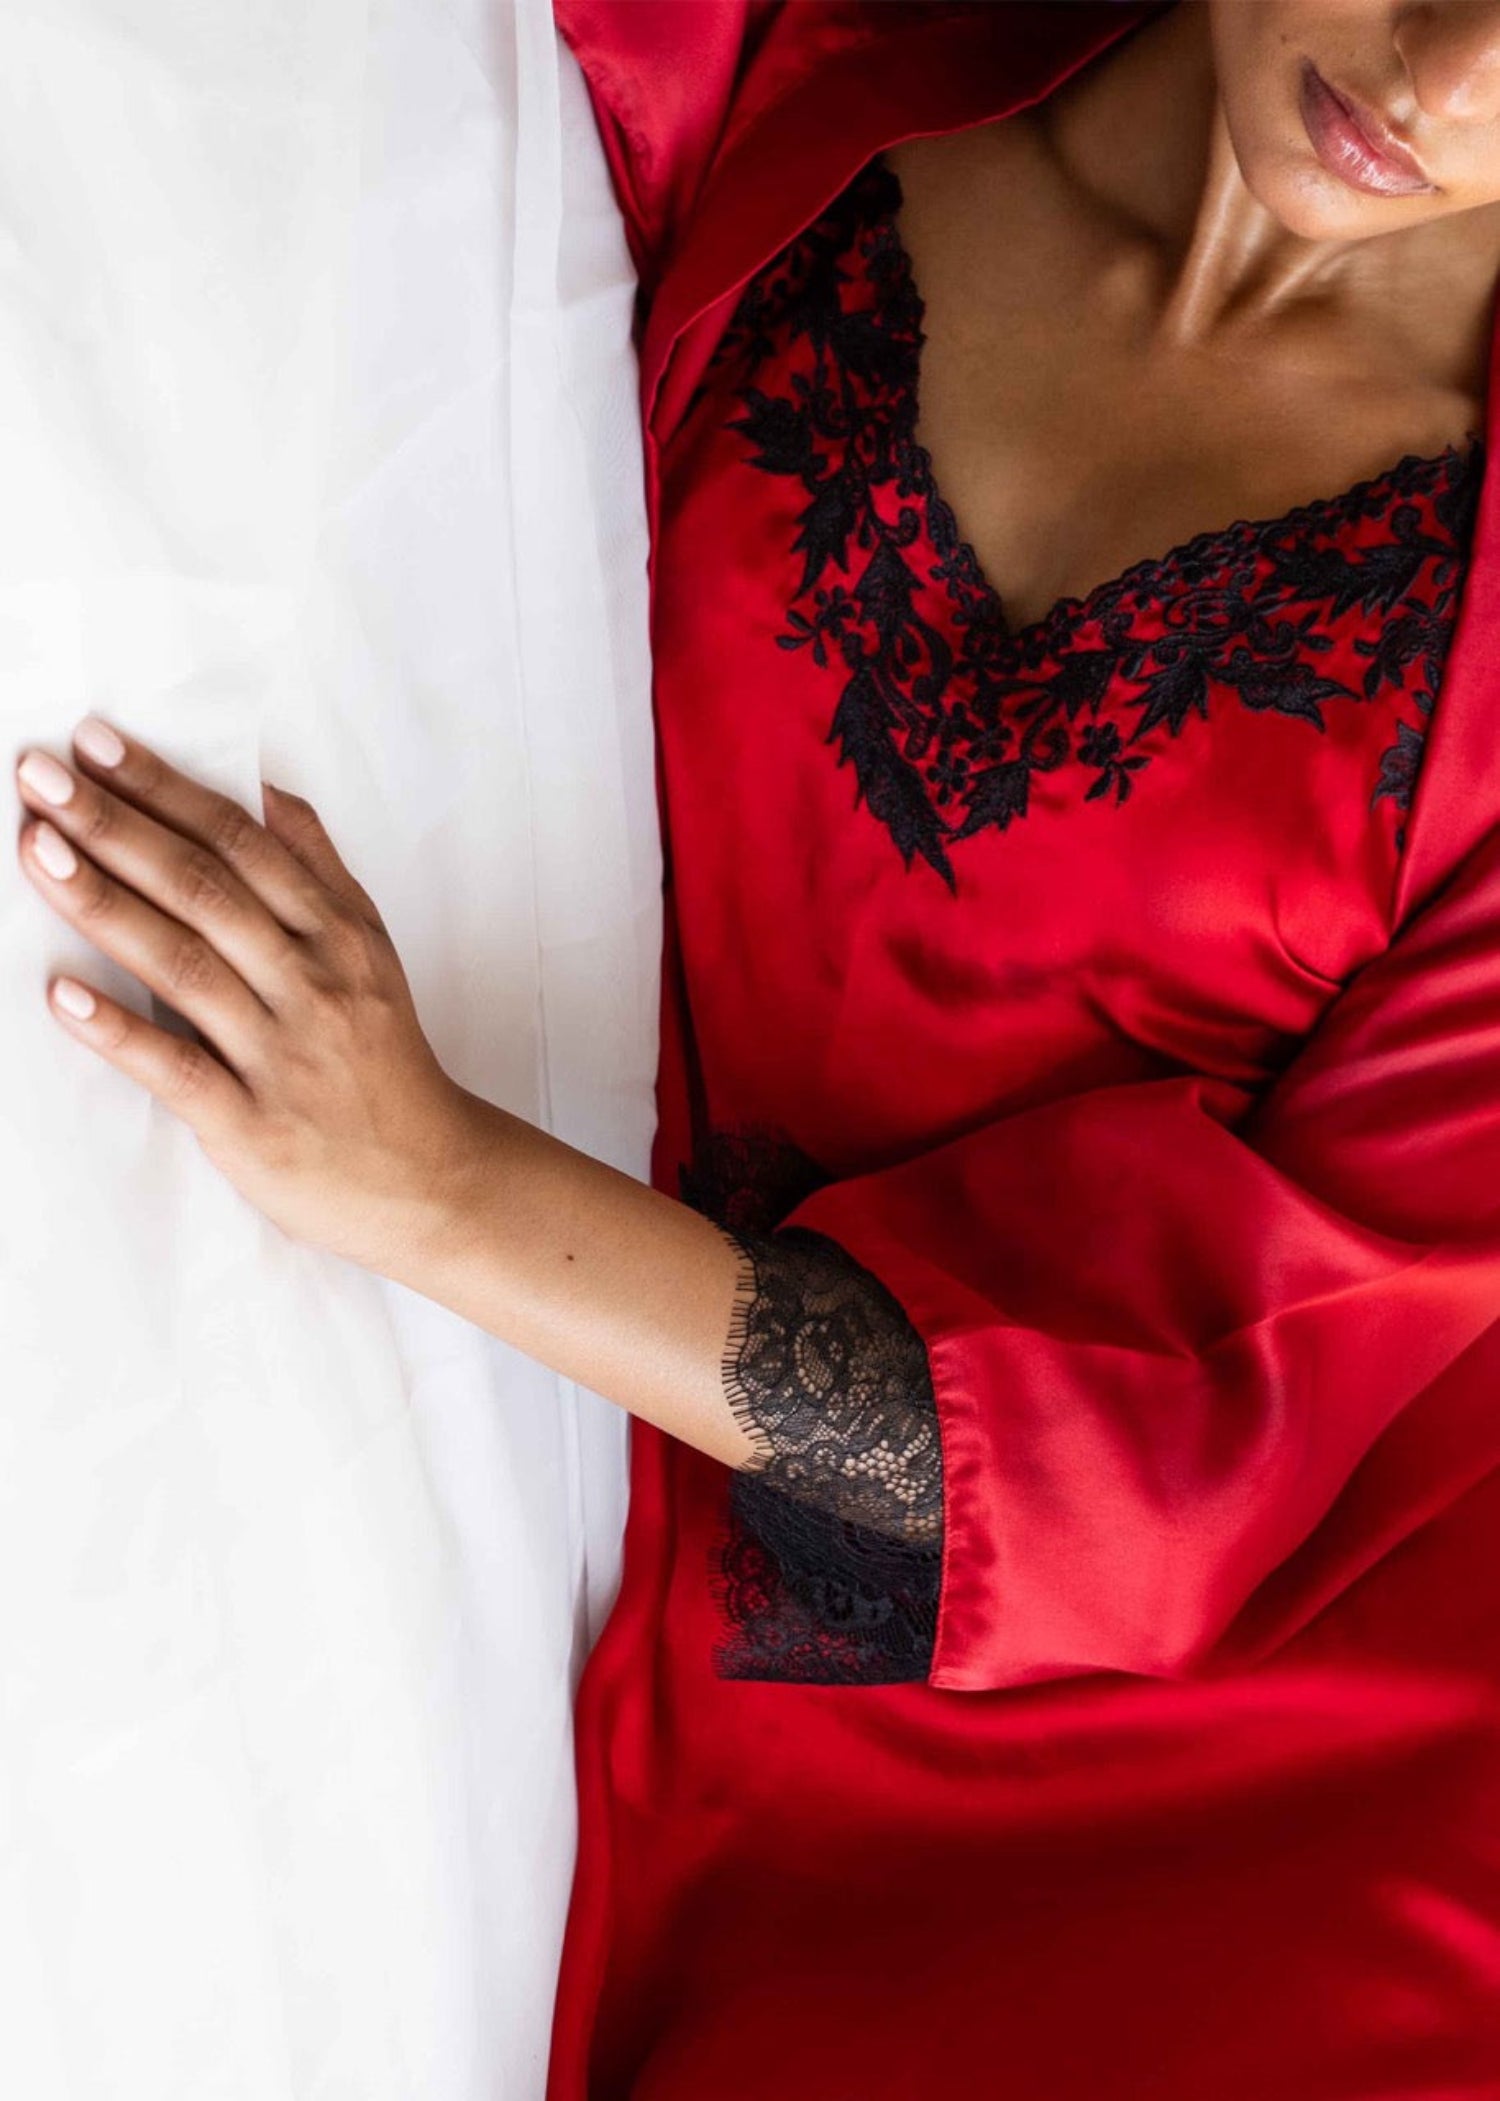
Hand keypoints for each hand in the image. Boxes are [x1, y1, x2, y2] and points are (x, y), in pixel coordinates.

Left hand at [14, 717, 487, 1277]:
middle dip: (115, 825)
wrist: (431, 1181)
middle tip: (42, 776)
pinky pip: (178, 1068)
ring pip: (185, 963)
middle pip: (203, 888)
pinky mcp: (252, 1124)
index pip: (238, 842)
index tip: (97, 744)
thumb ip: (317, 869)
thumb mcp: (372, 951)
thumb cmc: (386, 1066)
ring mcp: (281, 1053)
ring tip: (37, 850)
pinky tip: (61, 994)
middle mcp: (311, 983)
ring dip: (105, 902)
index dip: (163, 789)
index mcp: (336, 934)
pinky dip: (119, 1029)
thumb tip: (266, 791)